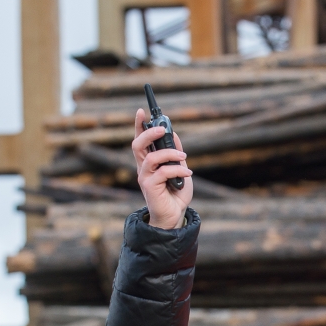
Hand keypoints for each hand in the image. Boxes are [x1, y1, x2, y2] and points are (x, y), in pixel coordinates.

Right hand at [132, 109, 192, 228]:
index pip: (140, 140)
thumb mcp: (179, 168)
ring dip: (170, 153)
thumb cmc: (175, 192)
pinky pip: (163, 172)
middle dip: (149, 133)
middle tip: (162, 129)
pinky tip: (188, 173)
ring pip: (151, 157)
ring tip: (183, 156)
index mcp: (148, 162)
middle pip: (137, 145)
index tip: (141, 111)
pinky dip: (178, 169)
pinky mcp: (149, 187)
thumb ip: (175, 153)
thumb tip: (173, 135)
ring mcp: (144, 177)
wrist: (175, 215)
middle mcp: (143, 168)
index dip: (139, 125)